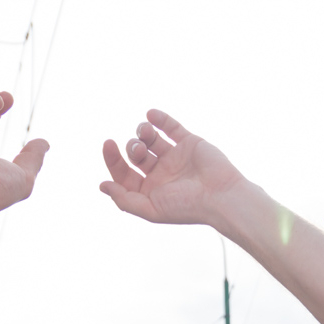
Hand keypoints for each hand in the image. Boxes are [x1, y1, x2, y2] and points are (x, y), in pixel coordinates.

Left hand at [100, 111, 247, 226]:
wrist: (221, 196)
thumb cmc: (187, 207)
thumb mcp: (150, 209)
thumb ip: (125, 200)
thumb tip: (102, 186)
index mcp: (150, 190)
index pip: (124, 173)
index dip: (113, 159)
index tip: (109, 144)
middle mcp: (160, 173)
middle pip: (135, 154)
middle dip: (132, 147)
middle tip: (139, 148)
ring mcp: (174, 157)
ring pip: (150, 139)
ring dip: (142, 132)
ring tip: (145, 132)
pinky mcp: (189, 142)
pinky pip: (170, 127)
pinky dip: (159, 118)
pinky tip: (151, 114)